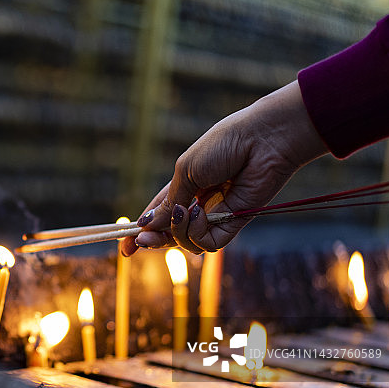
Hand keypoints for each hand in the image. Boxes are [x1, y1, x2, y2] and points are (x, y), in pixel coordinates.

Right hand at [120, 81, 327, 255]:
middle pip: (171, 233)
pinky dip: (198, 233)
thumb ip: (169, 203)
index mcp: (184, 187)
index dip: (142, 231)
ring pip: (188, 242)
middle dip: (155, 240)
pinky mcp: (235, 224)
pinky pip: (209, 243)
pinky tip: (200, 214)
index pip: (159, 215)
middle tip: (142, 243)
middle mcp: (199, 204)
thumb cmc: (224, 145)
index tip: (125, 247)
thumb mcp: (185, 171)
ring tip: (187, 211)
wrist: (263, 140)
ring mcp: (217, 215)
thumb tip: (147, 225)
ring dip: (179, 231)